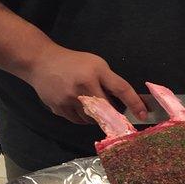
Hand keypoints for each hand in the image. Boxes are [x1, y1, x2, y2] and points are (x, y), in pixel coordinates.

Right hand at [26, 45, 146, 123]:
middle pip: (108, 109)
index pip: (121, 89)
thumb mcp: (97, 64)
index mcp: (96, 72)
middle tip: (119, 116)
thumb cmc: (74, 63)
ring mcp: (70, 99)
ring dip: (99, 117)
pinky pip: (80, 121)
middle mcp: (83, 86)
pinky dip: (85, 118)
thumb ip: (111, 82)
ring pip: (94, 119)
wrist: (40, 62)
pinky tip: (81, 107)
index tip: (144, 115)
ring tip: (93, 105)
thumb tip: (128, 104)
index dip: (134, 103)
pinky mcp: (59, 108)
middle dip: (115, 115)